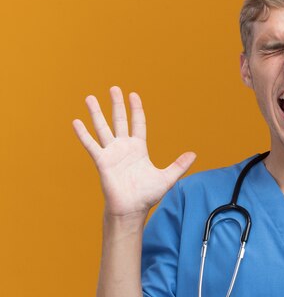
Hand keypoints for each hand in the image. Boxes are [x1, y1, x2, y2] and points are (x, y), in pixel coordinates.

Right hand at [72, 86, 195, 217]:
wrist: (132, 209)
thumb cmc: (147, 195)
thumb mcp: (167, 177)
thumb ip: (179, 165)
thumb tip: (194, 154)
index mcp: (139, 149)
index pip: (138, 123)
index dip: (136, 109)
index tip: (133, 94)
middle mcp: (124, 147)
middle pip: (119, 120)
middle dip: (117, 104)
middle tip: (114, 88)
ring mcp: (112, 153)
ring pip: (103, 128)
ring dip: (96, 113)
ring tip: (90, 98)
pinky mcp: (102, 161)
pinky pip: (91, 145)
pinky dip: (83, 134)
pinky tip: (76, 122)